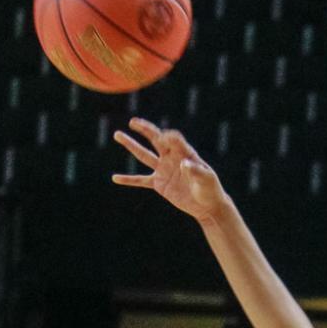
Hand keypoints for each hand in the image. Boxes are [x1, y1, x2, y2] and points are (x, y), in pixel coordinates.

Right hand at [112, 118, 228, 223]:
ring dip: (130, 144)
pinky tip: (115, 178)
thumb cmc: (211, 190)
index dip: (168, 137)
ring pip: (144, 155)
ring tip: (117, 134)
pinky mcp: (159, 184)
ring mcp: (163, 170)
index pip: (173, 139)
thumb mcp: (206, 179)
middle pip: (155, 139)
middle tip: (133, 121)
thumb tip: (184, 164)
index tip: (164, 137)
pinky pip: (141, 180)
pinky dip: (129, 180)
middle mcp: (172, 158)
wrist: (208, 206)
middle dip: (145, 129)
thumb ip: (195, 171)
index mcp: (185, 153)